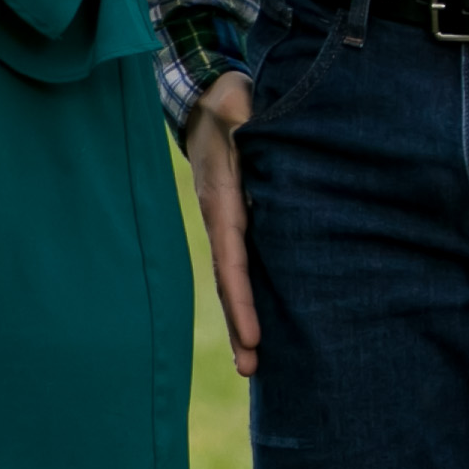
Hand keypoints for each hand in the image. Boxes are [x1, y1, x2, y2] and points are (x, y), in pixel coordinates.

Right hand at [185, 71, 262, 377]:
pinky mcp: (239, 221)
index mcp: (222, 199)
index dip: (242, 298)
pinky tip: (260, 324)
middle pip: (229, 282)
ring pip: (234, 279)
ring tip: (252, 364)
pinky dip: (247, 296)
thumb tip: (249, 120)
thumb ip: (246, 116)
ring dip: (242, 319)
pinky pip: (242, 264)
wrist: (208, 98)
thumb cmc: (231, 102)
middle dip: (239, 325)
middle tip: (251, 369)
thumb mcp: (239, 104)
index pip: (232, 257)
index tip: (255, 335)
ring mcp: (228, 223)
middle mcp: (222, 218)